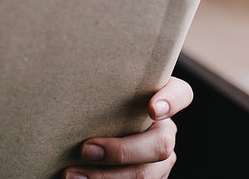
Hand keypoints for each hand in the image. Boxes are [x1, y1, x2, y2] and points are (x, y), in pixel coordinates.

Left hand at [62, 77, 192, 178]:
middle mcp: (164, 131)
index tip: (151, 109)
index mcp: (160, 101)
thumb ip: (102, 88)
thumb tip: (67, 80)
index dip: (171, 101)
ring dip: (105, 177)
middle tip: (85, 149)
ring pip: (145, 174)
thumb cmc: (94, 105)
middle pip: (160, 145)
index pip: (181, 95)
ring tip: (71, 174)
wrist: (91, 128)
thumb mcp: (102, 94)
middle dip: (121, 151)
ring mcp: (159, 161)